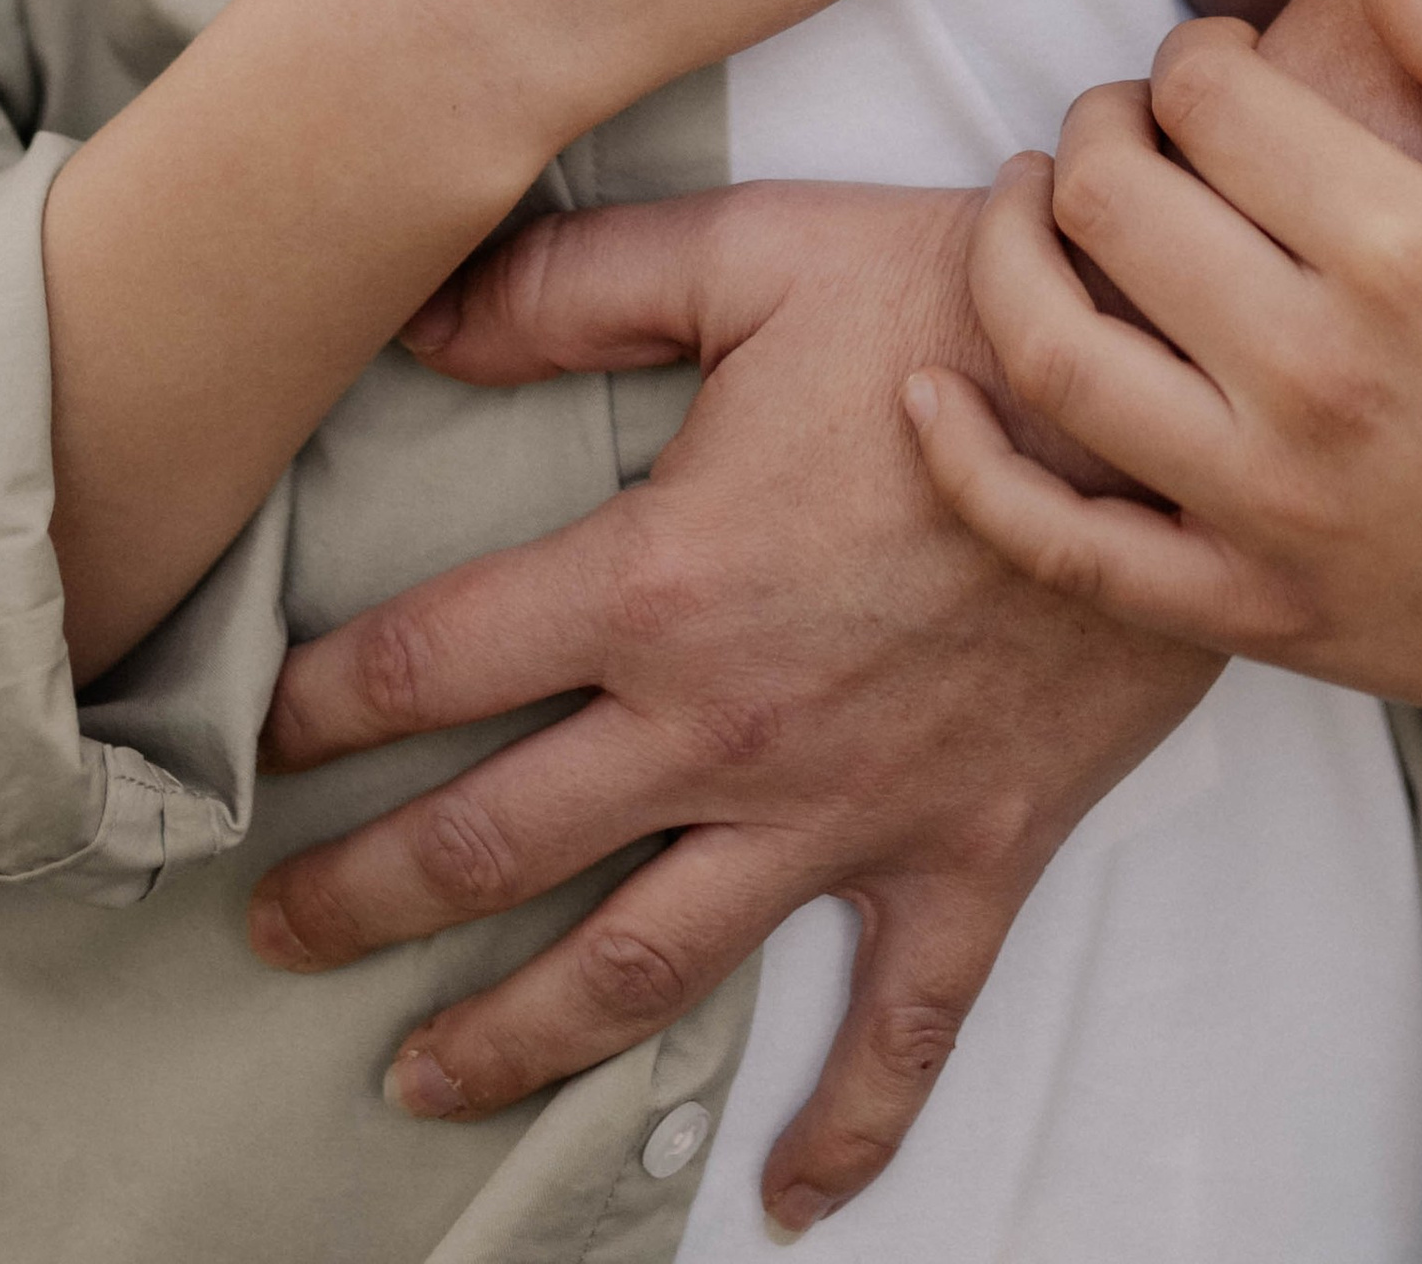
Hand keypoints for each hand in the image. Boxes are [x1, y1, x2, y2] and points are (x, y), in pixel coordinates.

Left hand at [250, 185, 1216, 1238]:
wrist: (1165, 390)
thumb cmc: (958, 306)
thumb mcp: (751, 251)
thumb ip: (571, 283)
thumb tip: (418, 308)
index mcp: (657, 582)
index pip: (433, 663)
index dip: (323, 703)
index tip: (256, 736)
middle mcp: (723, 727)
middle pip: (494, 844)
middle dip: (362, 897)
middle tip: (272, 935)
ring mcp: (843, 813)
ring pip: (642, 966)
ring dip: (516, 1037)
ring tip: (418, 1080)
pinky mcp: (964, 856)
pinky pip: (900, 1029)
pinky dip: (845, 1132)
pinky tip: (782, 1199)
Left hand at [910, 0, 1421, 879]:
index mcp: (1407, 255)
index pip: (1209, 96)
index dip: (1193, 53)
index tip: (1218, 68)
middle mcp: (1319, 377)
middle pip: (1108, 200)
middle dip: (1097, 126)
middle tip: (1126, 123)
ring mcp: (1265, 504)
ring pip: (1051, 347)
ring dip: (1003, 248)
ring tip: (1029, 200)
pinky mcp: (1234, 606)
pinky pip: (1052, 542)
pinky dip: (966, 464)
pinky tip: (927, 388)